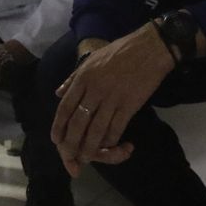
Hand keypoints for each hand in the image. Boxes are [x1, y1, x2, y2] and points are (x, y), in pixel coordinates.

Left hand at [51, 28, 177, 176]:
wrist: (150, 48)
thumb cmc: (120, 52)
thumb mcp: (91, 60)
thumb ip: (74, 78)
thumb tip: (58, 92)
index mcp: (83, 79)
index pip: (65, 107)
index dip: (58, 126)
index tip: (55, 140)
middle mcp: (94, 90)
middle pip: (78, 123)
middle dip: (72, 143)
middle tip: (69, 157)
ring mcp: (112, 98)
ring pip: (96, 129)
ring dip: (91, 147)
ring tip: (87, 158)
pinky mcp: (130, 104)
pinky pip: (117, 127)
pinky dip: (111, 140)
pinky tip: (109, 146)